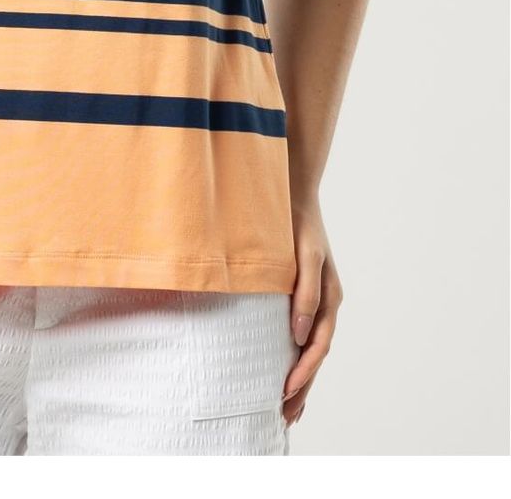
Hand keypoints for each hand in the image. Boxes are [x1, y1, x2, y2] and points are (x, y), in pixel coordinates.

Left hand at [282, 196, 343, 427]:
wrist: (295, 198)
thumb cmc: (299, 226)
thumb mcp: (306, 258)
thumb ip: (305, 294)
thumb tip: (298, 336)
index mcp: (330, 298)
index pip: (318, 345)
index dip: (303, 371)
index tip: (285, 391)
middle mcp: (325, 305)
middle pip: (315, 355)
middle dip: (303, 386)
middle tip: (285, 416)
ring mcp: (315, 302)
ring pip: (310, 350)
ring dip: (300, 378)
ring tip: (287, 408)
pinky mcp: (302, 296)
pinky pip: (302, 335)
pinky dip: (296, 358)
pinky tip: (286, 371)